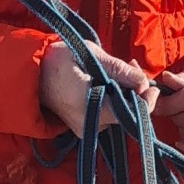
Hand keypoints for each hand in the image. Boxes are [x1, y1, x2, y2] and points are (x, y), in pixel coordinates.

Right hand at [39, 37, 159, 136]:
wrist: (31, 73)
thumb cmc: (58, 59)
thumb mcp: (90, 55)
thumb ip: (118, 69)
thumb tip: (143, 79)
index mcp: (91, 109)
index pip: (131, 113)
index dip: (146, 99)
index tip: (152, 84)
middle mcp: (91, 126)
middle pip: (127, 114)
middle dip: (136, 91)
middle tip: (133, 66)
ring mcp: (87, 129)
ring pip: (119, 114)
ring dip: (125, 93)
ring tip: (123, 69)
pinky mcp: (86, 127)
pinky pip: (109, 115)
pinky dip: (114, 98)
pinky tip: (111, 81)